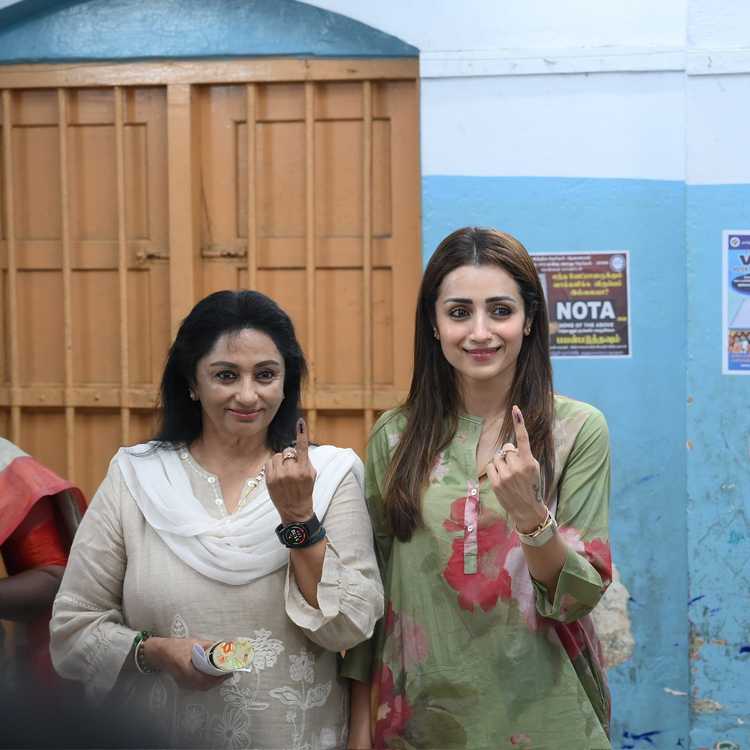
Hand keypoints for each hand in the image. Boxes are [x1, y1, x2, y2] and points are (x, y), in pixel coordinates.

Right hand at [143, 637, 229, 689]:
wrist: (159, 652)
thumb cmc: (176, 646)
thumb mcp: (194, 643)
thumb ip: (208, 646)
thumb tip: (224, 646)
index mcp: (187, 669)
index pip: (205, 678)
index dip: (218, 677)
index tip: (229, 672)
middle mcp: (185, 679)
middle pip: (205, 685)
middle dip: (218, 680)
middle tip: (228, 673)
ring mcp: (183, 683)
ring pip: (202, 687)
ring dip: (213, 682)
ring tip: (223, 674)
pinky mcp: (183, 683)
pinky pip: (197, 686)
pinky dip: (206, 683)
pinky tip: (212, 677)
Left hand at [266, 418, 316, 523]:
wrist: (296, 511)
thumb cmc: (305, 490)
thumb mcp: (312, 475)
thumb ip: (305, 460)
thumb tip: (299, 447)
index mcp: (304, 470)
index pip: (303, 448)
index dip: (302, 434)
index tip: (301, 422)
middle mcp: (291, 472)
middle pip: (288, 452)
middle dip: (291, 457)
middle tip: (293, 469)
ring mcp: (279, 476)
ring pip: (278, 456)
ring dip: (281, 461)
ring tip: (285, 473)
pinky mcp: (269, 479)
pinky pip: (270, 462)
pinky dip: (273, 465)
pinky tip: (278, 475)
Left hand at [486, 405, 546, 533]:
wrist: (527, 508)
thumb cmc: (531, 485)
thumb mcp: (534, 468)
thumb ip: (523, 455)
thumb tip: (507, 447)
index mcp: (529, 462)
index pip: (523, 439)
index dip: (519, 423)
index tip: (515, 409)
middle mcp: (517, 467)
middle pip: (506, 449)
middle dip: (509, 456)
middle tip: (516, 468)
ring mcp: (506, 476)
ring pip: (497, 457)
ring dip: (501, 463)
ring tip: (509, 475)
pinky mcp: (496, 483)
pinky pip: (490, 466)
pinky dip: (494, 469)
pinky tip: (502, 478)